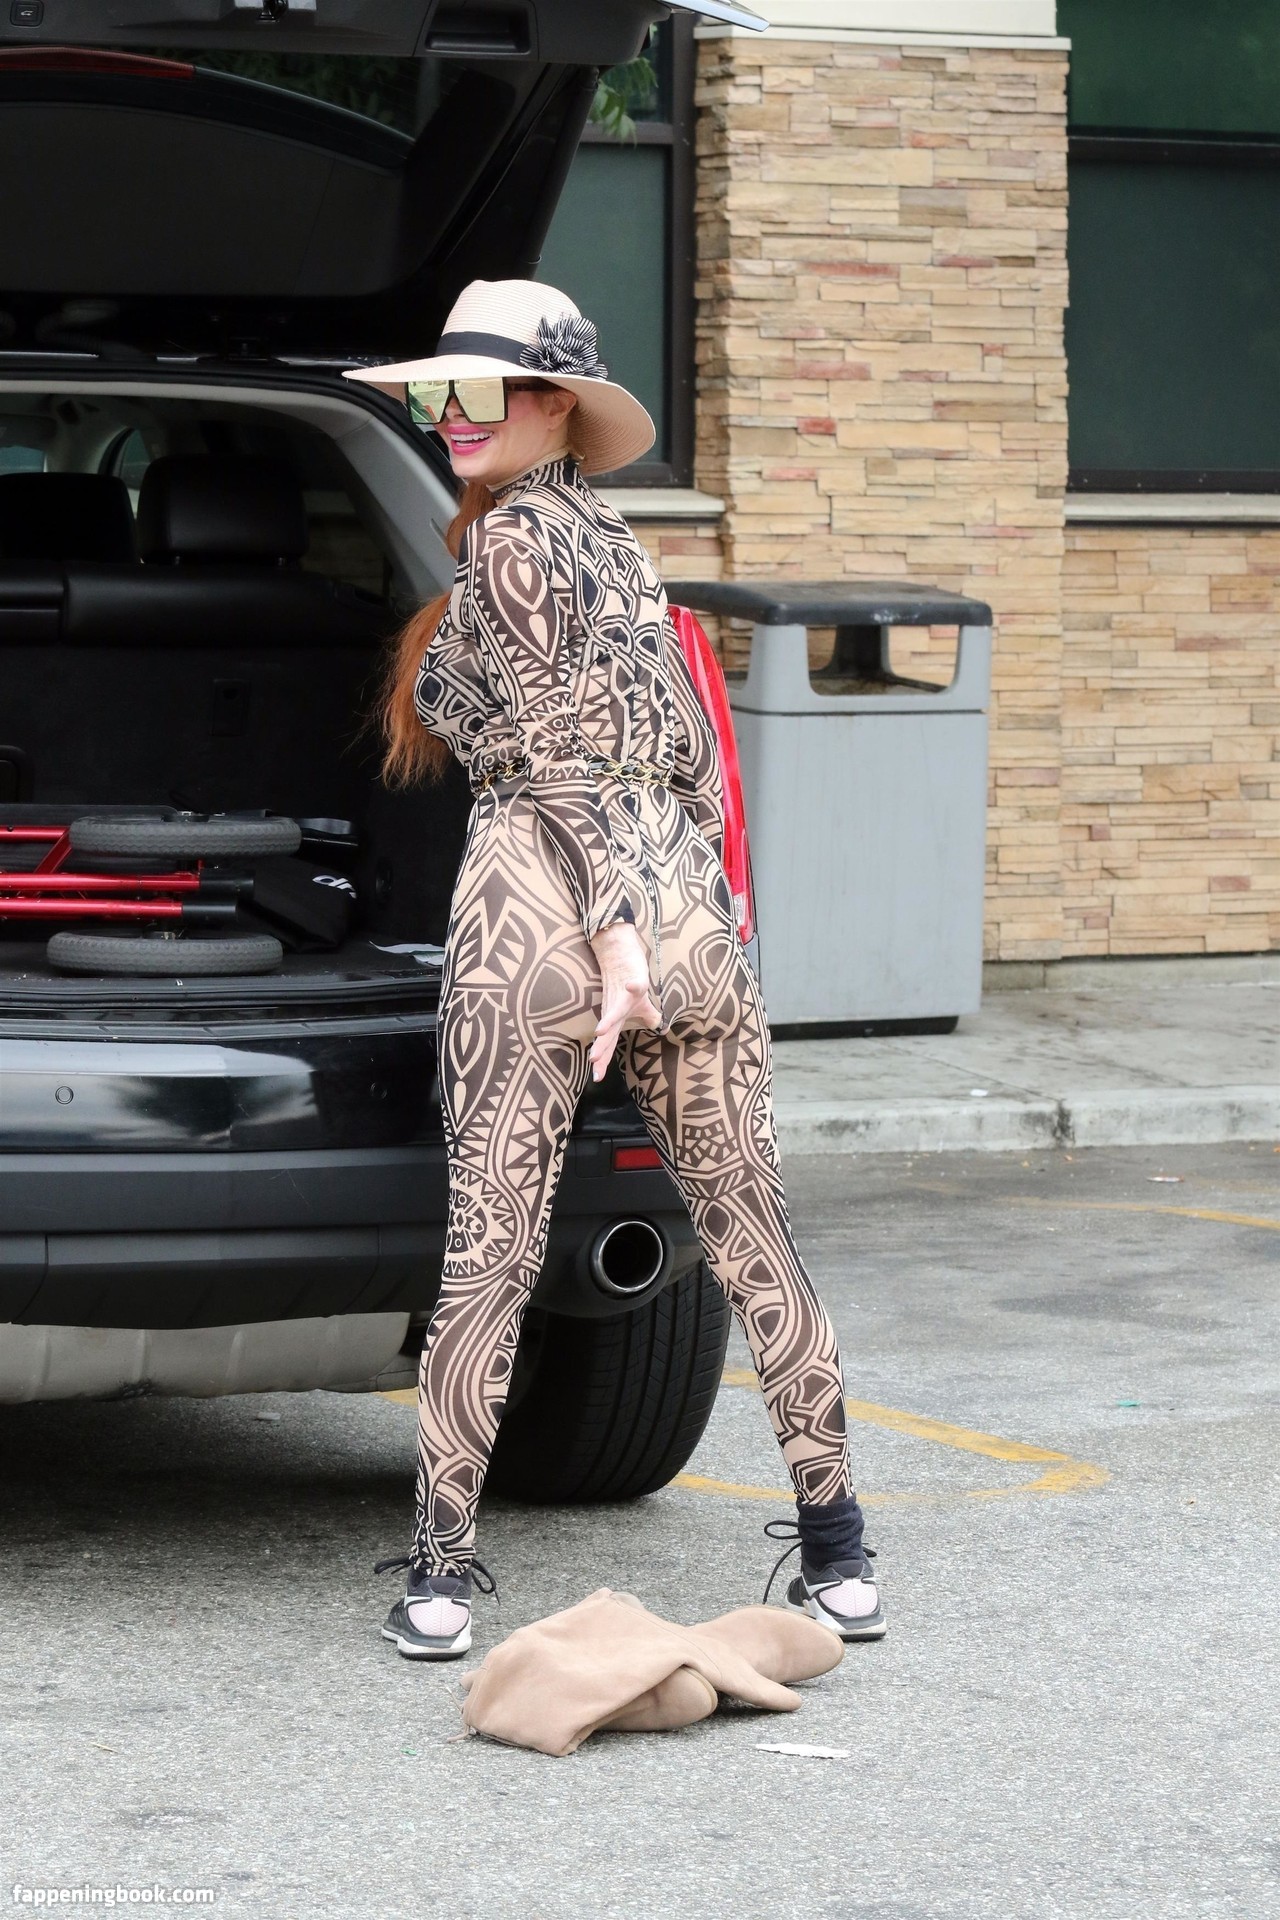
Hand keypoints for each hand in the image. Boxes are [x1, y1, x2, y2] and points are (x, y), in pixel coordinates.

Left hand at [588, 921, 660, 1081]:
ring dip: (609, 1020)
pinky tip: (633, 986)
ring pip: (616, 1009)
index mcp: (617, 1018)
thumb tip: (658, 1027)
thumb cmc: (629, 980)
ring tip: (600, 1032)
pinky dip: (634, 985)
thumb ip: (648, 1018)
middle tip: (593, 1061)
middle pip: (609, 1031)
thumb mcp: (642, 1005)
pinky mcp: (634, 978)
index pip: (609, 1043)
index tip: (596, 1077)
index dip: (603, 1060)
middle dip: (602, 1046)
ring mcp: (625, 994)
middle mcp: (617, 1009)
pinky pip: (635, 982)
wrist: (622, 953)